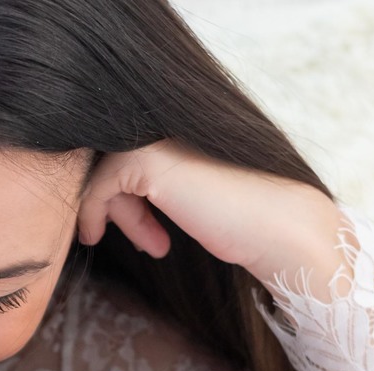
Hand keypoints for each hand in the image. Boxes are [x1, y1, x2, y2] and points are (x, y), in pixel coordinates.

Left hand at [78, 140, 344, 292]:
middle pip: (116, 157)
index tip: (143, 231)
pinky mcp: (147, 160)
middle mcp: (170, 120)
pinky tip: (101, 236)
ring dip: (116, 213)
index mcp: (185, 123)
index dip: (129, 190)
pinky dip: (92, 211)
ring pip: (106, 170)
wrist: (281, 229)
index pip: (133, 146)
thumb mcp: (197, 191)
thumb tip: (118, 190)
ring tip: (149, 247)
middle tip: (147, 244)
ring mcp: (158, 137)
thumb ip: (167, 178)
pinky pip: (98, 183)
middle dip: (122, 203)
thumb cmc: (247, 219)